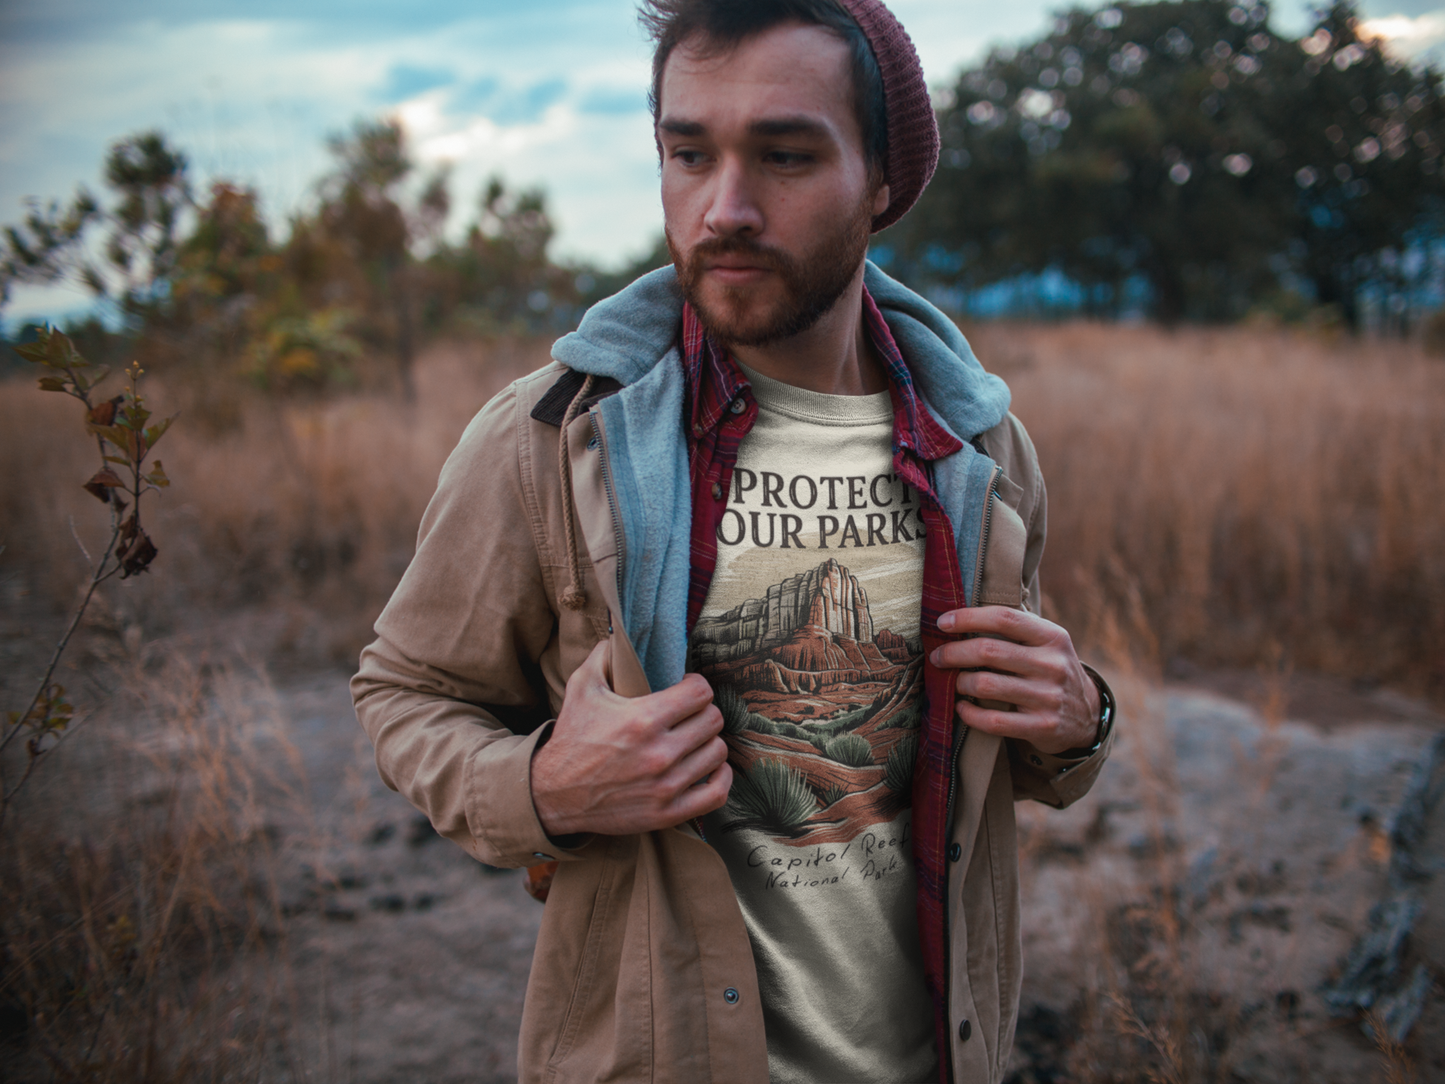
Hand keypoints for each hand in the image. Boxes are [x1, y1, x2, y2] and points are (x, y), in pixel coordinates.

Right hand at [530, 641, 732, 836]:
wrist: (554, 794)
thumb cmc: (571, 739)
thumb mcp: (582, 688)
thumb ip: (604, 656)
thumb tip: (620, 634)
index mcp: (643, 719)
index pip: (701, 693)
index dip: (696, 686)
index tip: (686, 689)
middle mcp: (660, 753)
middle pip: (713, 721)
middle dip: (703, 712)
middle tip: (689, 714)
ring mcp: (666, 786)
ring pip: (717, 753)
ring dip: (709, 743)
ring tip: (694, 740)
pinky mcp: (668, 813)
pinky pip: (717, 793)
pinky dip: (720, 778)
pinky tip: (709, 768)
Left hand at [930, 606, 1100, 755]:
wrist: (1087, 715)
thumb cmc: (1050, 670)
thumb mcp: (1046, 644)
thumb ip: (1015, 630)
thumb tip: (958, 618)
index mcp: (1052, 637)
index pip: (1004, 618)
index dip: (968, 617)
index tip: (942, 622)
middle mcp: (1052, 665)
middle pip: (989, 651)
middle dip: (953, 653)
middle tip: (937, 657)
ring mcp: (1049, 697)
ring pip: (987, 685)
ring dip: (960, 683)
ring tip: (953, 682)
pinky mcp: (1042, 727)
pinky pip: (994, 721)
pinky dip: (970, 714)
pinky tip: (962, 707)